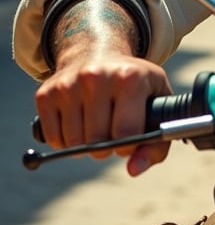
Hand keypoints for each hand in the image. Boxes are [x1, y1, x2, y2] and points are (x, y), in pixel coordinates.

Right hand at [34, 52, 173, 176]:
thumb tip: (133, 170)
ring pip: (74, 143)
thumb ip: (157, 142)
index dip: (129, 146)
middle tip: (113, 134)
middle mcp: (97, 77)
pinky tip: (79, 125)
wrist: (99, 54)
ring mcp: (68, 84)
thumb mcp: (158, 103)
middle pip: (98, 141)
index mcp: (131, 77)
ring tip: (97, 127)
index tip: (130, 140)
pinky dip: (67, 142)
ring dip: (86, 146)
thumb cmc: (136, 86)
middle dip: (107, 148)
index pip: (126, 133)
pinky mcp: (45, 94)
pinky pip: (54, 140)